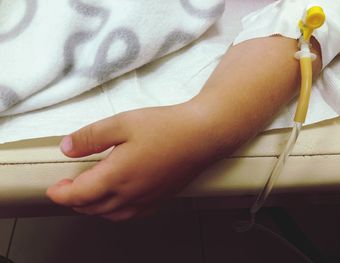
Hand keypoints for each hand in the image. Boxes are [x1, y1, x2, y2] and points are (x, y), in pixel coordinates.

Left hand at [46, 102, 216, 220]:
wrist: (202, 136)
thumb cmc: (166, 128)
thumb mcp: (123, 123)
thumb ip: (91, 136)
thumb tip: (67, 148)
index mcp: (117, 176)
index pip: (79, 194)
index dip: (61, 193)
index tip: (53, 189)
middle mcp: (130, 193)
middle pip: (93, 207)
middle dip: (74, 201)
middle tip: (67, 189)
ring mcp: (147, 198)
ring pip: (111, 214)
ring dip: (93, 208)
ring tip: (88, 196)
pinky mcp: (159, 198)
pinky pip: (130, 214)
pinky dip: (115, 212)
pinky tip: (117, 202)